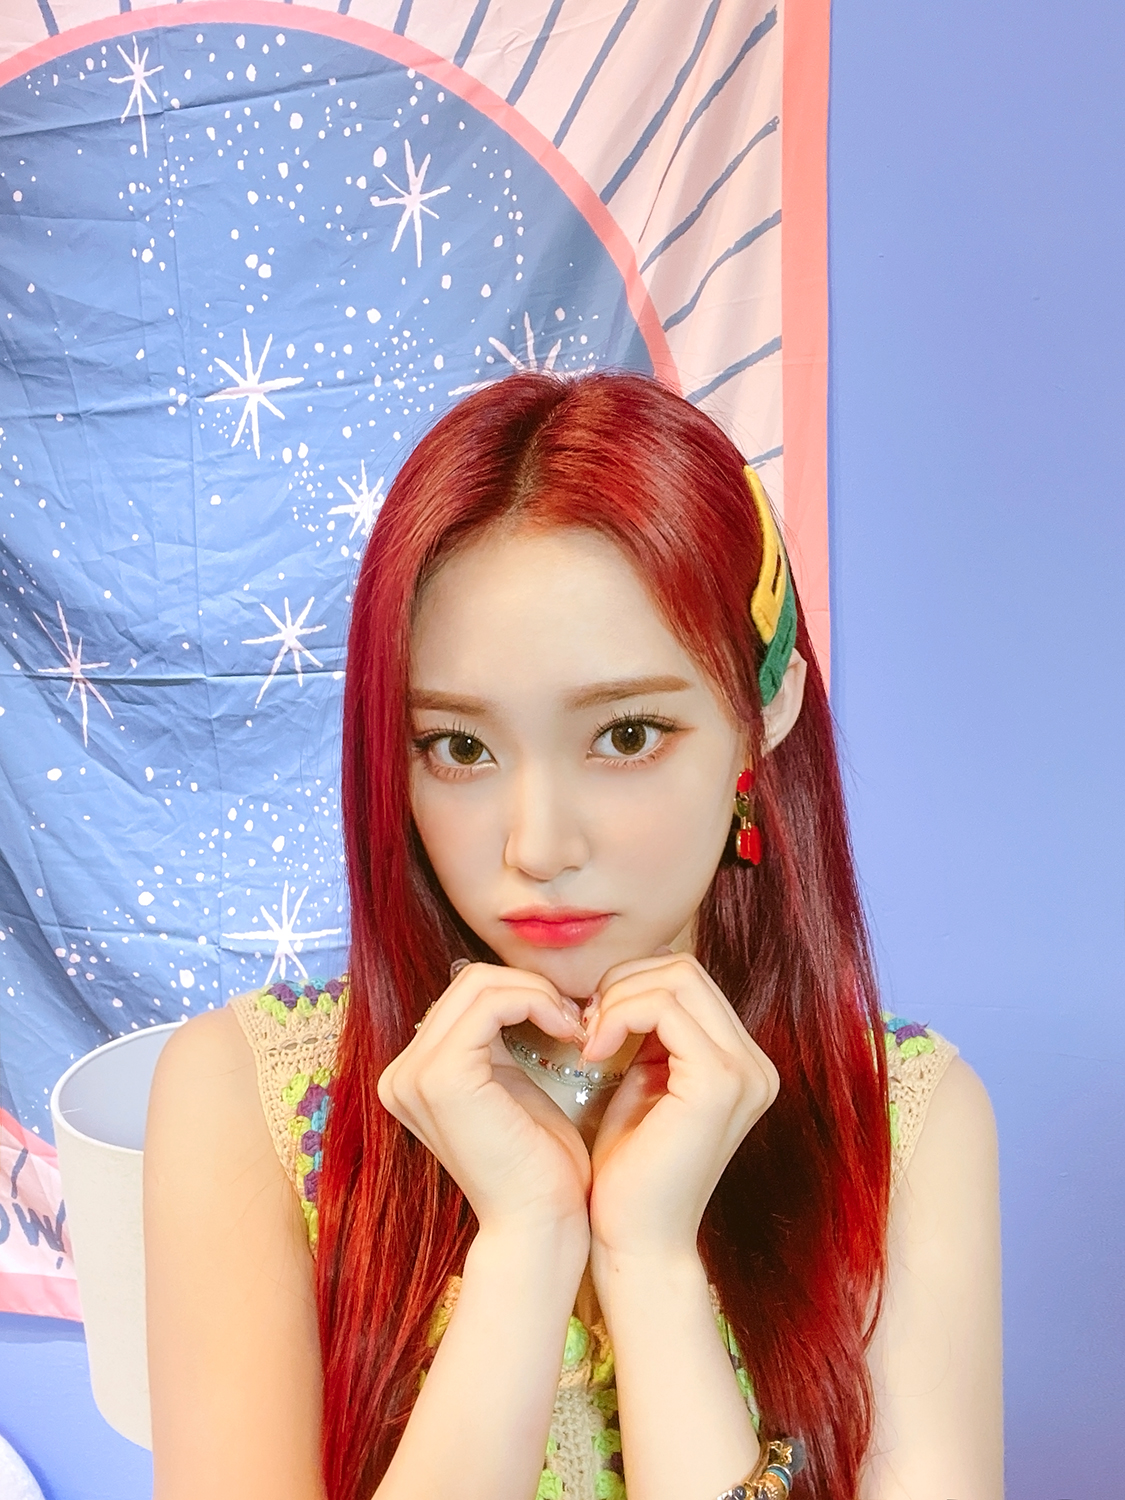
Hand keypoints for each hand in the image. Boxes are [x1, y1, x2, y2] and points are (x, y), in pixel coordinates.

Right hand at [377, 963, 592, 1241]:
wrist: (540, 1223)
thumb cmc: (538, 1163)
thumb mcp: (510, 1084)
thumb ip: (496, 1040)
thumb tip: (510, 987)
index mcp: (412, 1074)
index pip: (463, 996)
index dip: (520, 993)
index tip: (565, 1020)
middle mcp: (401, 1073)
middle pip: (468, 981)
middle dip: (529, 988)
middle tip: (573, 1020)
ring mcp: (414, 1075)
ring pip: (479, 984)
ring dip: (537, 994)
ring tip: (572, 1027)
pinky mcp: (442, 1076)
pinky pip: (491, 1003)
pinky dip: (536, 1003)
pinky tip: (567, 1031)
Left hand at [583, 953, 778, 1260]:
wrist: (636, 1241)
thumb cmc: (629, 1170)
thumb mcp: (644, 1083)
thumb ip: (650, 1035)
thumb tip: (629, 979)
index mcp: (741, 1064)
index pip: (689, 980)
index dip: (633, 984)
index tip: (593, 1021)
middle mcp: (754, 1065)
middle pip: (686, 970)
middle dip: (624, 983)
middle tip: (586, 1025)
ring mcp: (744, 1073)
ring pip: (677, 979)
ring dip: (619, 998)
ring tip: (588, 1039)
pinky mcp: (718, 1083)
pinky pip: (665, 1009)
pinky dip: (620, 1015)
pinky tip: (594, 1052)